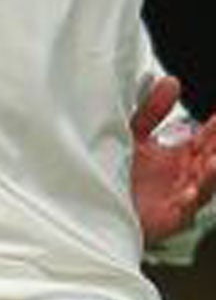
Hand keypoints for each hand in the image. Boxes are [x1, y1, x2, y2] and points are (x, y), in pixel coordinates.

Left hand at [132, 76, 215, 245]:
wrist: (95, 206)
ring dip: (211, 174)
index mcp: (181, 156)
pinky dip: (188, 201)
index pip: (208, 138)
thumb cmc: (118, 172)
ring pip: (205, 186)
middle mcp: (185, 176)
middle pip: (212, 159)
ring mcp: (180, 198)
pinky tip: (188, 192)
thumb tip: (171, 81)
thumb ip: (152, 111)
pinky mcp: (168, 218)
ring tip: (213, 161)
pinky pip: (184, 211)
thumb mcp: (133, 135)